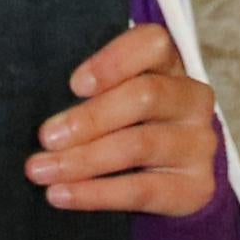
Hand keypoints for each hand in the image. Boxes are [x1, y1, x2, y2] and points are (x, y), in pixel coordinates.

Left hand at [26, 23, 219, 216]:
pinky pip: (141, 190)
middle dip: (89, 118)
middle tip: (46, 137)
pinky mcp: (196, 187)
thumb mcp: (115, 98)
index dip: (114, 61)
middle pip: (145, 96)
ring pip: (138, 145)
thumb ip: (92, 92)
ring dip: (82, 159)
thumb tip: (40, 107)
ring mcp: (199, 144)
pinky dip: (95, 193)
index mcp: (171, 65)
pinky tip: (61, 195)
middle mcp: (193, 99)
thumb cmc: (127, 126)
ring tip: (41, 170)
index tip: (74, 85)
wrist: (171, 180)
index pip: (154, 44)